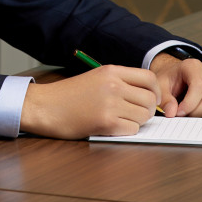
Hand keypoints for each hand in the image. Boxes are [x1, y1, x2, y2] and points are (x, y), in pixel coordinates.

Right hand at [20, 65, 161, 138]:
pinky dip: (126, 130)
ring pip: (144, 116)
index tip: (151, 99)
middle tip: (136, 113)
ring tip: (121, 119)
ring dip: (137, 121)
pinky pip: (132, 129)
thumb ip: (119, 81)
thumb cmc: (68, 95)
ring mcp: (110, 104)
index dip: (155, 91)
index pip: (149, 78)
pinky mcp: (106, 122)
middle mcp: (113, 85)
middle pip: (150, 99)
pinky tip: (113, 126)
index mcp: (111, 71)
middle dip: (147, 110)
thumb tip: (146, 94)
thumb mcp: (95, 78)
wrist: (45, 106)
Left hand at [149, 54, 201, 117]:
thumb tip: (172, 113)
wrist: (177, 76)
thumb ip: (164, 99)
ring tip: (198, 114)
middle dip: (199, 113)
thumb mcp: (160, 86)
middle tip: (187, 116)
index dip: (190, 104)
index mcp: (193, 66)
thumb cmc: (170, 80)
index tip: (179, 114)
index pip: (199, 86)